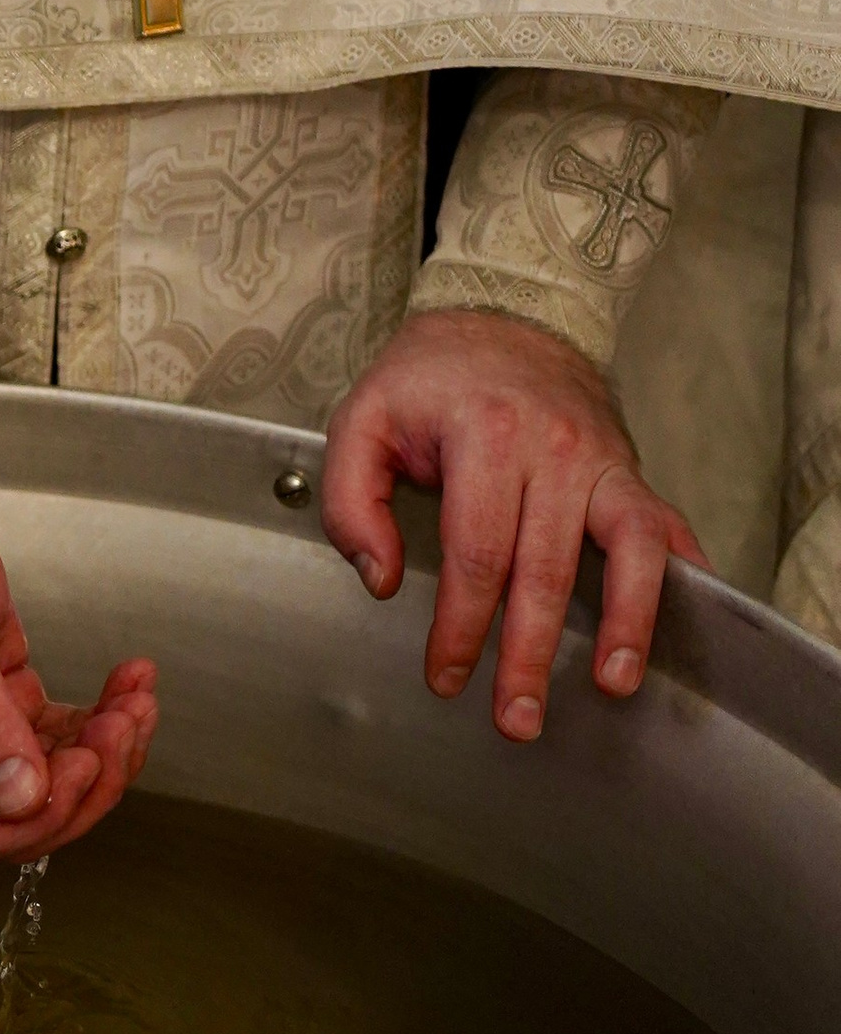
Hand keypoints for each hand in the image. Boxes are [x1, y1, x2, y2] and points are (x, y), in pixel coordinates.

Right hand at [0, 448, 157, 865]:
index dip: (37, 818)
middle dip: (84, 778)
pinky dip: (89, 716)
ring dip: (99, 745)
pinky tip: (122, 686)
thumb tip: (23, 800)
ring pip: (40, 773)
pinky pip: (42, 731)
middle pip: (15, 811)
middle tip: (125, 726)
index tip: (83, 764)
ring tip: (135, 698)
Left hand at [323, 307, 704, 740]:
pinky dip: (681, 579)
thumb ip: (352, 502)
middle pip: (545, 570)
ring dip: (624, 626)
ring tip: (613, 684)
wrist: (507, 315)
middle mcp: (554, 449)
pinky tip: (682, 625)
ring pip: (628, 551)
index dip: (460, 627)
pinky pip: (667, 528)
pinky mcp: (631, 470)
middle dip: (530, 654)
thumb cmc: (430, 378)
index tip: (445, 677)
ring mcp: (603, 461)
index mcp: (482, 436)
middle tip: (516, 718)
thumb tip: (381, 580)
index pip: (475, 554)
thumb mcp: (362, 420)